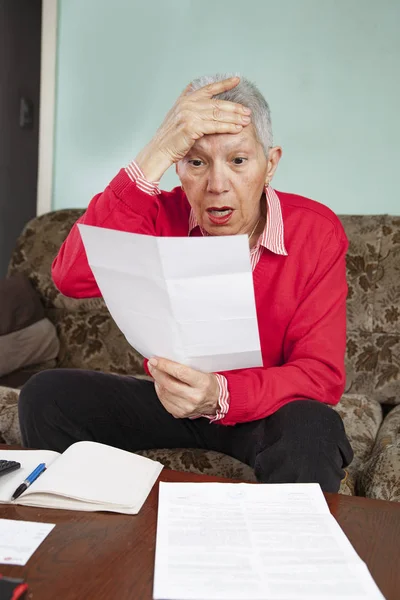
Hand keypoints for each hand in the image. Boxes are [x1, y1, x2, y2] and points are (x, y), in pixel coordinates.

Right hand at [135, 76, 251, 180]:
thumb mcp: (178, 117)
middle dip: (234, 107)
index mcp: (186, 100)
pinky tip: (237, 128)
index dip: (223, 83)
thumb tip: (202, 103)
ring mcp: (189, 114)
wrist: (159, 150)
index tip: (237, 79)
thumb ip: (190, 108)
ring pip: (218, 114)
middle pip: (217, 103)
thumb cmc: (170, 138)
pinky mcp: (192, 127)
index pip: (208, 88)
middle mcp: (188, 104)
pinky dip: (228, 127)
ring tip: (246, 120)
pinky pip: (215, 126)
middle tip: (247, 111)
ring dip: (234, 117)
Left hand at [148, 357, 219, 418]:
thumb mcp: (204, 371)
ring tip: (157, 373)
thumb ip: (187, 366)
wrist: (216, 401)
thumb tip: (167, 358)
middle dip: (157, 372)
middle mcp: (195, 397)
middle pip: (169, 384)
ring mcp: (187, 407)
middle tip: (152, 365)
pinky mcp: (181, 414)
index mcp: (203, 383)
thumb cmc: (208, 382)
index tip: (155, 360)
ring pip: (164, 393)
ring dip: (157, 382)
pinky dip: (160, 392)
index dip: (165, 365)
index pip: (180, 372)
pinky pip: (164, 402)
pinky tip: (161, 385)